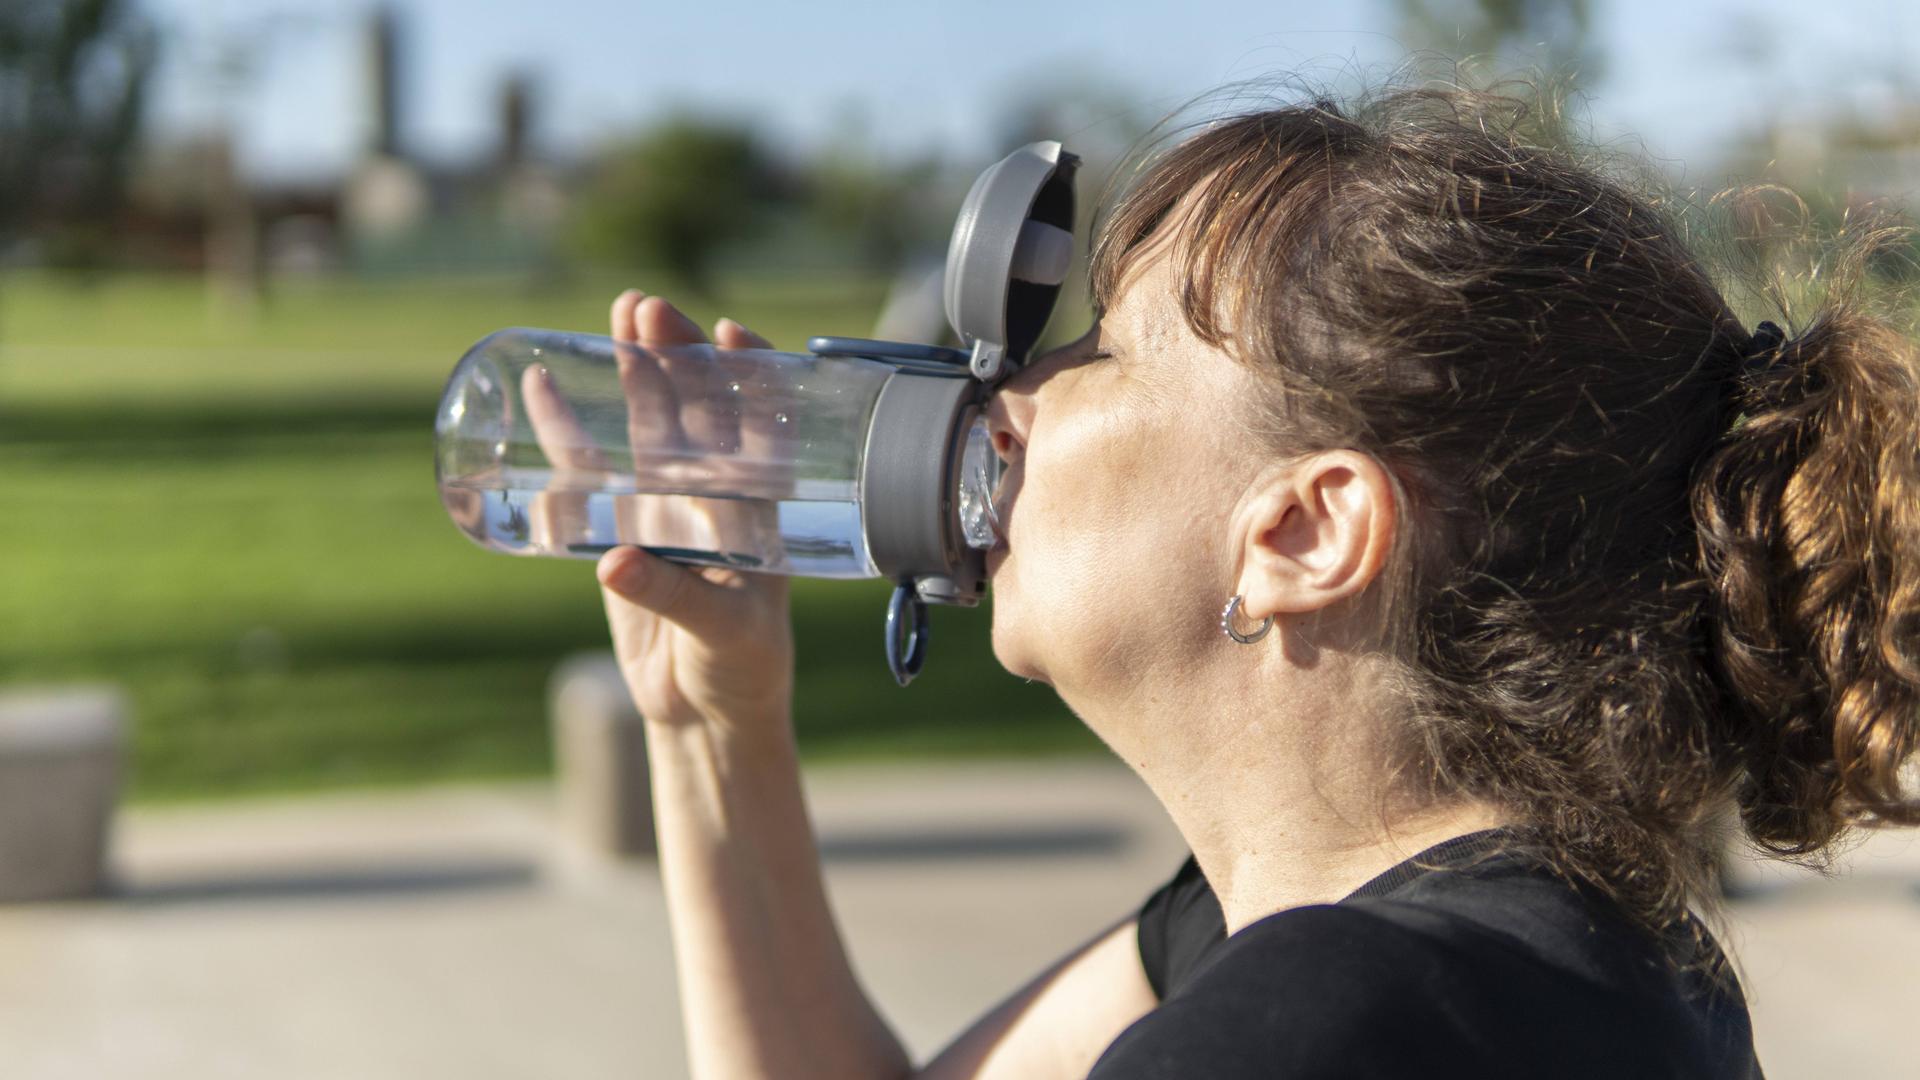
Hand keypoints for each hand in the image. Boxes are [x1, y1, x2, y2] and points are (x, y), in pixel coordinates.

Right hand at [590, 290, 795, 729]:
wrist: (705, 710)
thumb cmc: (742, 666)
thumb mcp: (721, 632)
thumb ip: (671, 593)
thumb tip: (612, 561)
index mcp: (760, 506)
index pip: (761, 422)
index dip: (749, 373)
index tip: (728, 332)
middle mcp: (717, 494)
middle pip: (695, 407)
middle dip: (675, 354)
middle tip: (646, 307)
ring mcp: (667, 503)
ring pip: (647, 423)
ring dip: (630, 371)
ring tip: (614, 316)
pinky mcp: (620, 526)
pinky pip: (592, 469)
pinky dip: (569, 429)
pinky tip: (545, 386)